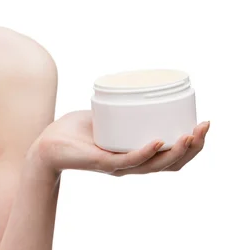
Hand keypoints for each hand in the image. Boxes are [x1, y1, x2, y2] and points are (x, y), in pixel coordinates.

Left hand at [32, 110, 209, 176]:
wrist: (45, 145)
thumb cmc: (73, 131)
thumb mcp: (104, 116)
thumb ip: (119, 106)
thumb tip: (133, 84)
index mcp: (136, 156)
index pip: (172, 158)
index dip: (193, 146)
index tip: (204, 124)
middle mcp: (131, 165)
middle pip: (171, 164)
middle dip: (193, 147)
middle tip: (203, 127)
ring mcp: (117, 166)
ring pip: (154, 164)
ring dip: (176, 151)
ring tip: (189, 134)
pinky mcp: (102, 162)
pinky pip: (128, 160)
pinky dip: (145, 152)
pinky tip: (158, 142)